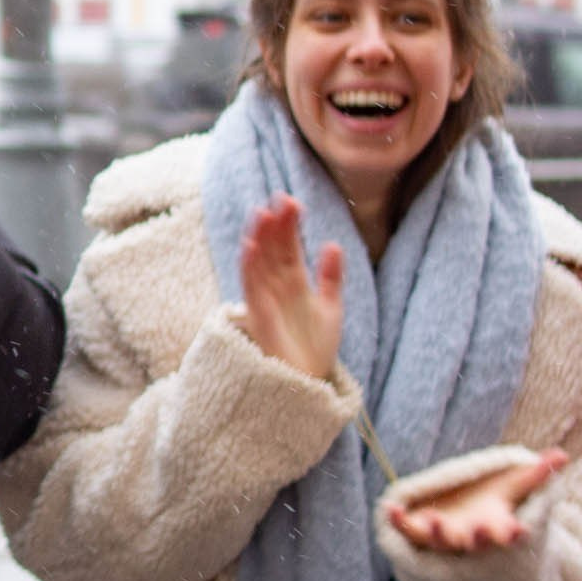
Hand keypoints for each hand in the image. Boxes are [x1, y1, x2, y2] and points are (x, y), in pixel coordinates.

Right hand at [237, 195, 343, 381]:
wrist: (308, 382)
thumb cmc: (316, 347)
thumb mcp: (331, 307)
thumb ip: (331, 277)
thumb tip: (333, 243)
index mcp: (295, 282)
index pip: (290, 246)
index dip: (290, 225)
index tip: (292, 201)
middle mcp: (277, 286)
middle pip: (274, 249)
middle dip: (276, 225)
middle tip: (280, 198)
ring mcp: (266, 298)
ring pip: (259, 262)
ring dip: (259, 238)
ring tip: (262, 214)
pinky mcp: (258, 314)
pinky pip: (250, 286)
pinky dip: (248, 266)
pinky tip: (250, 246)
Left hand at [388, 451, 567, 553]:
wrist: (453, 523)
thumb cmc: (486, 506)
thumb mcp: (509, 489)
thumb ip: (535, 475)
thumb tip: (562, 455)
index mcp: (496, 530)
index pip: (509, 536)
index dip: (515, 535)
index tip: (520, 530)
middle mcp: (470, 539)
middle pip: (476, 544)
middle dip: (480, 540)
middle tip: (482, 532)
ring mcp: (443, 539)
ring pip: (440, 542)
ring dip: (438, 533)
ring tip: (434, 519)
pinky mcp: (417, 533)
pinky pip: (407, 530)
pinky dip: (399, 521)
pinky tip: (390, 507)